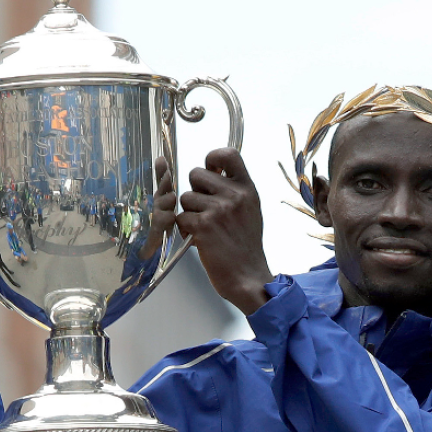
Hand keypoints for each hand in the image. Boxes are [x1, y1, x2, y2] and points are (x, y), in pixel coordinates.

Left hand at [171, 149, 273, 314]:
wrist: (248, 276)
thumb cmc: (246, 246)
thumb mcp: (250, 210)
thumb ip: (234, 190)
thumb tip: (212, 169)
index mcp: (247, 189)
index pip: (228, 154)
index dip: (212, 158)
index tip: (210, 170)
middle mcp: (234, 195)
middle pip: (196, 174)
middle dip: (195, 191)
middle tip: (206, 210)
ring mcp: (218, 210)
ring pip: (185, 198)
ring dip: (189, 213)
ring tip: (206, 229)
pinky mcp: (203, 226)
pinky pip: (181, 217)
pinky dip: (185, 229)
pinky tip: (200, 239)